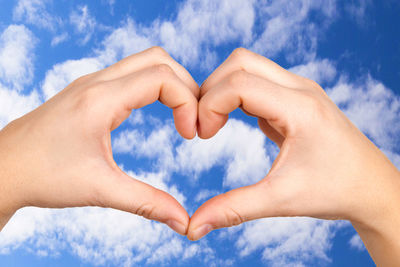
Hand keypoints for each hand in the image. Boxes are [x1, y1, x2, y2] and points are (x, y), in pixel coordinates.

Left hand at [0, 47, 198, 234]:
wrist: (2, 169)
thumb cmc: (43, 177)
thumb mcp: (100, 189)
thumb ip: (147, 203)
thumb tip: (183, 222)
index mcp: (100, 99)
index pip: (162, 77)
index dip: (187, 102)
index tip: (190, 136)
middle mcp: (96, 82)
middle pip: (158, 60)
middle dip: (186, 85)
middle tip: (192, 120)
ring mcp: (92, 82)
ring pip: (145, 62)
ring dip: (170, 83)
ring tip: (180, 115)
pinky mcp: (89, 90)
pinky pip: (130, 73)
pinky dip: (153, 85)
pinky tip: (157, 110)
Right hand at [187, 48, 399, 265]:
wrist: (371, 187)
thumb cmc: (334, 191)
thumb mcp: (281, 200)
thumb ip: (233, 209)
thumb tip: (194, 227)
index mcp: (300, 108)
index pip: (239, 84)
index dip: (209, 105)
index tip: (202, 136)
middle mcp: (301, 89)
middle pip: (240, 62)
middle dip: (211, 89)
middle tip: (203, 126)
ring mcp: (300, 89)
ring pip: (248, 66)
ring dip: (223, 89)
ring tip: (214, 123)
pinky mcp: (296, 97)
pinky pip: (259, 80)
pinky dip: (237, 95)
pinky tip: (235, 121)